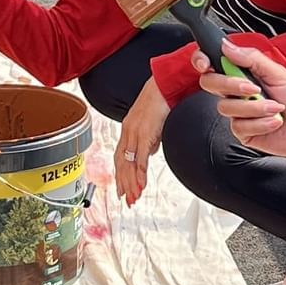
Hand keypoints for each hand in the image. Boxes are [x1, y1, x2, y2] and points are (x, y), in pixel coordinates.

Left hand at [114, 77, 168, 204]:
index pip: (120, 156)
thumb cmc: (161, 100)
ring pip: (129, 163)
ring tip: (133, 198)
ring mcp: (135, 132)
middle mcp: (128, 131)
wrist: (165, 84)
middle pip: (121, 163)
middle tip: (125, 200)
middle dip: (123, 184)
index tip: (122, 189)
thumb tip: (151, 152)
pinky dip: (139, 173)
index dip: (120, 174)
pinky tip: (141, 185)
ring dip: (131, 183)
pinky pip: (140, 157)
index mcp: (128, 128)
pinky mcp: (145, 133)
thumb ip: (151, 139)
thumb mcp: (154, 122)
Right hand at [196, 40, 285, 160]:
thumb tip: (227, 46)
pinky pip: (238, 125)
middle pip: (210, 83)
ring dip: (255, 107)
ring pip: (226, 106)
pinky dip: (261, 123)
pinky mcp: (243, 131)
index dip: (202, 60)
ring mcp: (239, 112)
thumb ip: (252, 58)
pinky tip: (274, 121)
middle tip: (253, 88)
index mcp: (244, 73)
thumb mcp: (279, 72)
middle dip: (230, 84)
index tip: (207, 63)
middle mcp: (237, 92)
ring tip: (275, 107)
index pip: (214, 63)